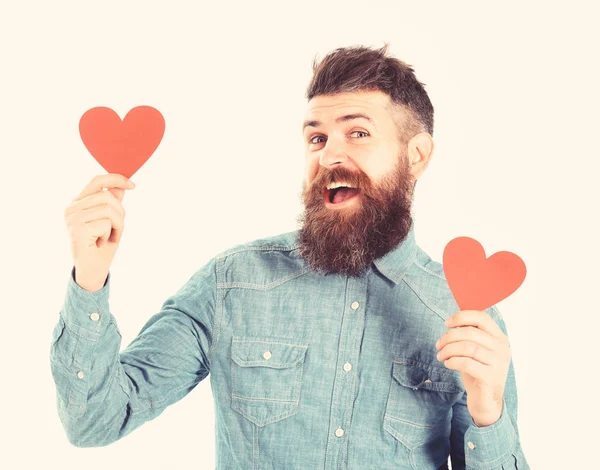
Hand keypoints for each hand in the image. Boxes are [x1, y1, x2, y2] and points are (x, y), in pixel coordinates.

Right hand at [64, 173, 135, 290]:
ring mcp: (72, 218)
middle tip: (114, 230)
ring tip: (107, 237)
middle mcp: (71, 208)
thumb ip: (112, 203)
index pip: (97, 180)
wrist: (92, 271)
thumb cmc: (100, 246)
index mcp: (78, 203)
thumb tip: (121, 185)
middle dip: (120, 214)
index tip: (132, 185)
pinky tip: (100, 243)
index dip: (116, 178)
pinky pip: (106, 223)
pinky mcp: (77, 229)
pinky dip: (111, 234)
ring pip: (109, 209)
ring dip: (117, 226)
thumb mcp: (111, 221)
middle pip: (108, 196)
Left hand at [435, 309, 510, 426]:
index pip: (482, 317)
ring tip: (441, 355)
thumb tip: (453, 321)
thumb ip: (469, 335)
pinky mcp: (490, 377)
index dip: (462, 317)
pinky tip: (448, 364)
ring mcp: (498, 363)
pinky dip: (453, 361)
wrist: (486, 400)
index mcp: (499, 337)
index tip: (447, 323)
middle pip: (470, 332)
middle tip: (438, 344)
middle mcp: (502, 348)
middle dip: (449, 336)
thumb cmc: (477, 371)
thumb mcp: (474, 350)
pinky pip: (467, 363)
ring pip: (467, 347)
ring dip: (448, 350)